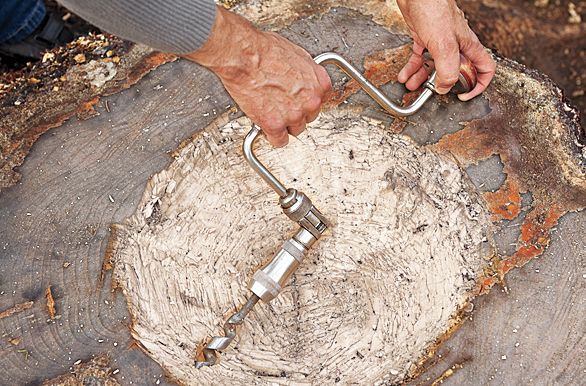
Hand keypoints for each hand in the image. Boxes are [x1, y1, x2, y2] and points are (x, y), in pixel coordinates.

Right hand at [184, 7, 330, 146]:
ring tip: (271, 113)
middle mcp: (311, 101)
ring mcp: (294, 115)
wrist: (244, 56)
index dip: (306, 101)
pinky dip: (273, 137)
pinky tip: (267, 129)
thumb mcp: (295, 54)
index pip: (320, 101)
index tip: (299, 101)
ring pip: (295, 130)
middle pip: (308, 117)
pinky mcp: (275, 125)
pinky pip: (279, 141)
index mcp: (319, 83)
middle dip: (295, 112)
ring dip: (284, 125)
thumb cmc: (264, 50)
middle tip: (281, 104)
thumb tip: (301, 79)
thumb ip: (304, 72)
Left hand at [396, 0, 495, 100]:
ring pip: (435, 67)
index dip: (478, 85)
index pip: (484, 69)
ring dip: (423, 79)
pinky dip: (412, 68)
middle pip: (455, 71)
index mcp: (468, 46)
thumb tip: (445, 88)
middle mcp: (456, 45)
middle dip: (442, 84)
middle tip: (432, 92)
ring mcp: (439, 42)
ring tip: (412, 86)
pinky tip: (405, 75)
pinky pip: (420, 58)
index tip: (464, 95)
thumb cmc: (434, 8)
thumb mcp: (444, 45)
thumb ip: (448, 69)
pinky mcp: (424, 38)